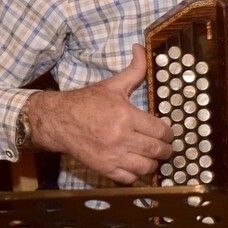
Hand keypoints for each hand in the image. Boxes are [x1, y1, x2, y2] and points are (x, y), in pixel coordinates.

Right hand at [28, 44, 172, 183]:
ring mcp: (112, 156)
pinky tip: (135, 165)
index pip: (159, 130)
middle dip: (166, 151)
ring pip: (145, 167)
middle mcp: (121, 138)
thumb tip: (141, 49)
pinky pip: (129, 178)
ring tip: (153, 157)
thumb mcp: (112, 84)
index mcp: (126, 116)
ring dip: (153, 163)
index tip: (168, 134)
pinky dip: (136, 174)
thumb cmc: (87, 102)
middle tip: (166, 148)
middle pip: (156, 151)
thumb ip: (134, 70)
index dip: (168, 134)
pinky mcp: (104, 168)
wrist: (59, 120)